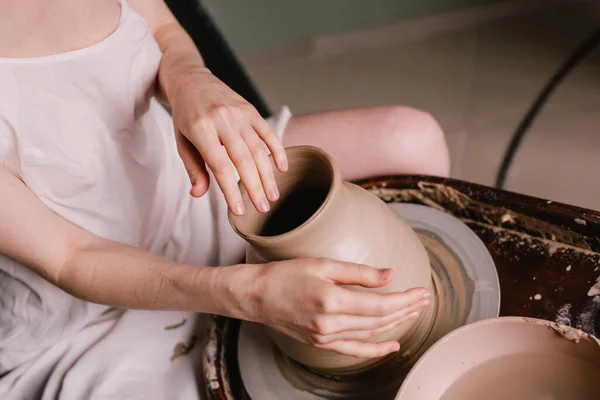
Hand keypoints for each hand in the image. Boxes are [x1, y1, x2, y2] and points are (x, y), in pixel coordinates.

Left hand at [167, 66, 287, 214]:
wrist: (191, 79)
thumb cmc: (184, 115)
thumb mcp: (181, 141)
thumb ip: (193, 168)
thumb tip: (198, 194)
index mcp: (200, 129)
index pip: (220, 166)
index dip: (231, 190)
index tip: (239, 211)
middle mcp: (222, 119)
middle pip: (243, 160)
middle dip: (255, 187)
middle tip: (263, 209)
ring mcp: (239, 113)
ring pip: (258, 149)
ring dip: (267, 175)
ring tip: (273, 196)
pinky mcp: (250, 109)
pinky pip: (267, 132)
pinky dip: (277, 150)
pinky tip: (282, 168)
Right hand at [240, 258, 430, 358]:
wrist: (256, 296)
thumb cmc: (285, 275)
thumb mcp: (322, 264)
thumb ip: (358, 272)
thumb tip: (389, 275)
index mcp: (331, 300)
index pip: (380, 304)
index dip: (405, 298)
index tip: (421, 291)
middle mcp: (330, 323)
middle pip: (379, 319)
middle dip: (406, 309)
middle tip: (424, 298)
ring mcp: (326, 337)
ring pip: (371, 333)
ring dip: (395, 323)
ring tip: (413, 312)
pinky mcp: (322, 343)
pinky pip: (355, 350)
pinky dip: (376, 349)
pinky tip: (392, 345)